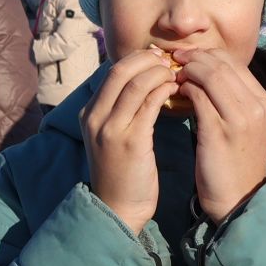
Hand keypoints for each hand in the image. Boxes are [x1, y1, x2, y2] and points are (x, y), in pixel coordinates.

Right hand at [82, 50, 178, 233]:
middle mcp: (95, 117)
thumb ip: (121, 108)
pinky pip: (149, 105)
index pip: (112, 71)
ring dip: (160, 73)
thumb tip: (144, 77)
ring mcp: (110, 129)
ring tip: (176, 74)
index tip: (159, 57)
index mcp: (89, 112)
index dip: (138, 58)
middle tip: (170, 60)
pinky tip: (176, 90)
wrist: (118, 208)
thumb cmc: (122, 171)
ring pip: (136, 84)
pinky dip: (164, 92)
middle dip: (148, 60)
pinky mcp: (131, 142)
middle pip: (121, 71)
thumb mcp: (112, 135)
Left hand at [175, 49, 265, 222]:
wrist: (239, 199)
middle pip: (222, 64)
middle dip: (195, 58)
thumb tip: (209, 73)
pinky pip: (198, 96)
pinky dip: (184, 89)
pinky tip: (176, 92)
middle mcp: (258, 107)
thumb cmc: (237, 163)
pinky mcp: (219, 131)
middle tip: (177, 61)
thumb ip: (235, 100)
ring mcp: (240, 119)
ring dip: (188, 71)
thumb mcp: (246, 127)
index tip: (190, 58)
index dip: (209, 55)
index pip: (236, 63)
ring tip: (175, 75)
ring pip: (210, 75)